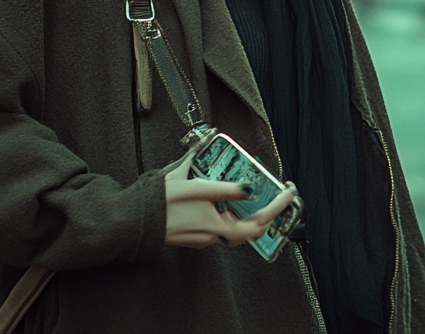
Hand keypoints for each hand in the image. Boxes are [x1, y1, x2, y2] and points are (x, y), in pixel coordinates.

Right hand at [164, 150, 296, 248]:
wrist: (134, 219)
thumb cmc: (164, 203)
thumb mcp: (198, 187)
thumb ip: (226, 188)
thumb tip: (248, 189)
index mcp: (218, 228)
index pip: (259, 223)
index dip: (278, 208)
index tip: (289, 193)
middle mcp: (214, 237)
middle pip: (251, 228)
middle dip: (269, 210)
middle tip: (278, 193)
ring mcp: (205, 238)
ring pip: (237, 227)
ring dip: (251, 212)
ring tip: (259, 193)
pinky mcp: (197, 235)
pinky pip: (222, 226)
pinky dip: (234, 213)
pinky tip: (232, 198)